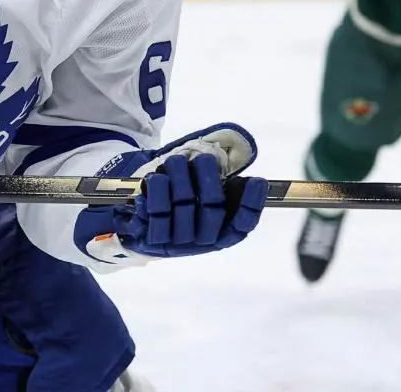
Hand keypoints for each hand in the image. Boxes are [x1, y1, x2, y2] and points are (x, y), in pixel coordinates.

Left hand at [74, 124, 267, 265]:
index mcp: (221, 235)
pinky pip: (156, 211)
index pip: (243, 225)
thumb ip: (222, 182)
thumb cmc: (182, 205)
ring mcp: (177, 243)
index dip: (253, 204)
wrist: (143, 226)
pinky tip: (157, 177)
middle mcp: (202, 242)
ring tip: (176, 161)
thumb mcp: (204, 194)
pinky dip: (157, 188)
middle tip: (204, 157)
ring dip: (179, 176)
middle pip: (213, 209)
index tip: (258, 180)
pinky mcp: (151, 238)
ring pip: (184, 205)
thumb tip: (244, 164)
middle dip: (208, 177)